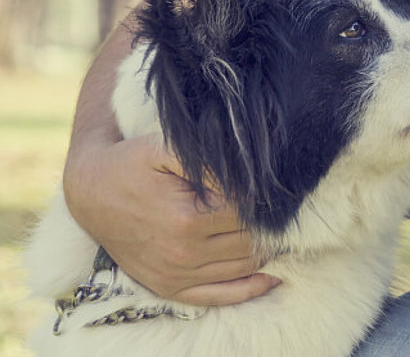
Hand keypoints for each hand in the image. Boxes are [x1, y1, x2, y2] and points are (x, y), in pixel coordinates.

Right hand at [63, 133, 279, 304]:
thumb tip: (251, 174)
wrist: (90, 191)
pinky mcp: (170, 287)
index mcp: (187, 219)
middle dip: (273, 225)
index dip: (268, 200)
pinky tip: (273, 273)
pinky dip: (252, 287)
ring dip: (268, 251)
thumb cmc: (132, 163)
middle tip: (286, 209)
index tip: (278, 189)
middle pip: (252, 242)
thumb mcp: (166, 147)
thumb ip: (210, 160)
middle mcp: (183, 253)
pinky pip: (222, 295)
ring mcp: (176, 275)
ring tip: (281, 230)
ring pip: (244, 268)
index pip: (251, 214)